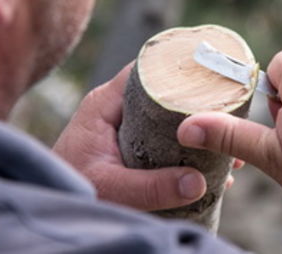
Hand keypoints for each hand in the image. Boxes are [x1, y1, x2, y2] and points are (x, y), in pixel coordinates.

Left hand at [53, 63, 239, 210]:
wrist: (49, 211)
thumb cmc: (67, 190)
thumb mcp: (110, 188)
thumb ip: (150, 187)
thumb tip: (199, 182)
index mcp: (104, 104)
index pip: (146, 69)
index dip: (180, 70)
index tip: (213, 78)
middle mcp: (114, 110)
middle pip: (163, 93)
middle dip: (198, 106)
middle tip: (232, 115)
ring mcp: (122, 130)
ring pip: (167, 120)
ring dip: (196, 133)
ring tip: (229, 147)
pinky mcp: (128, 151)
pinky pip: (163, 143)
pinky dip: (186, 153)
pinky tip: (211, 169)